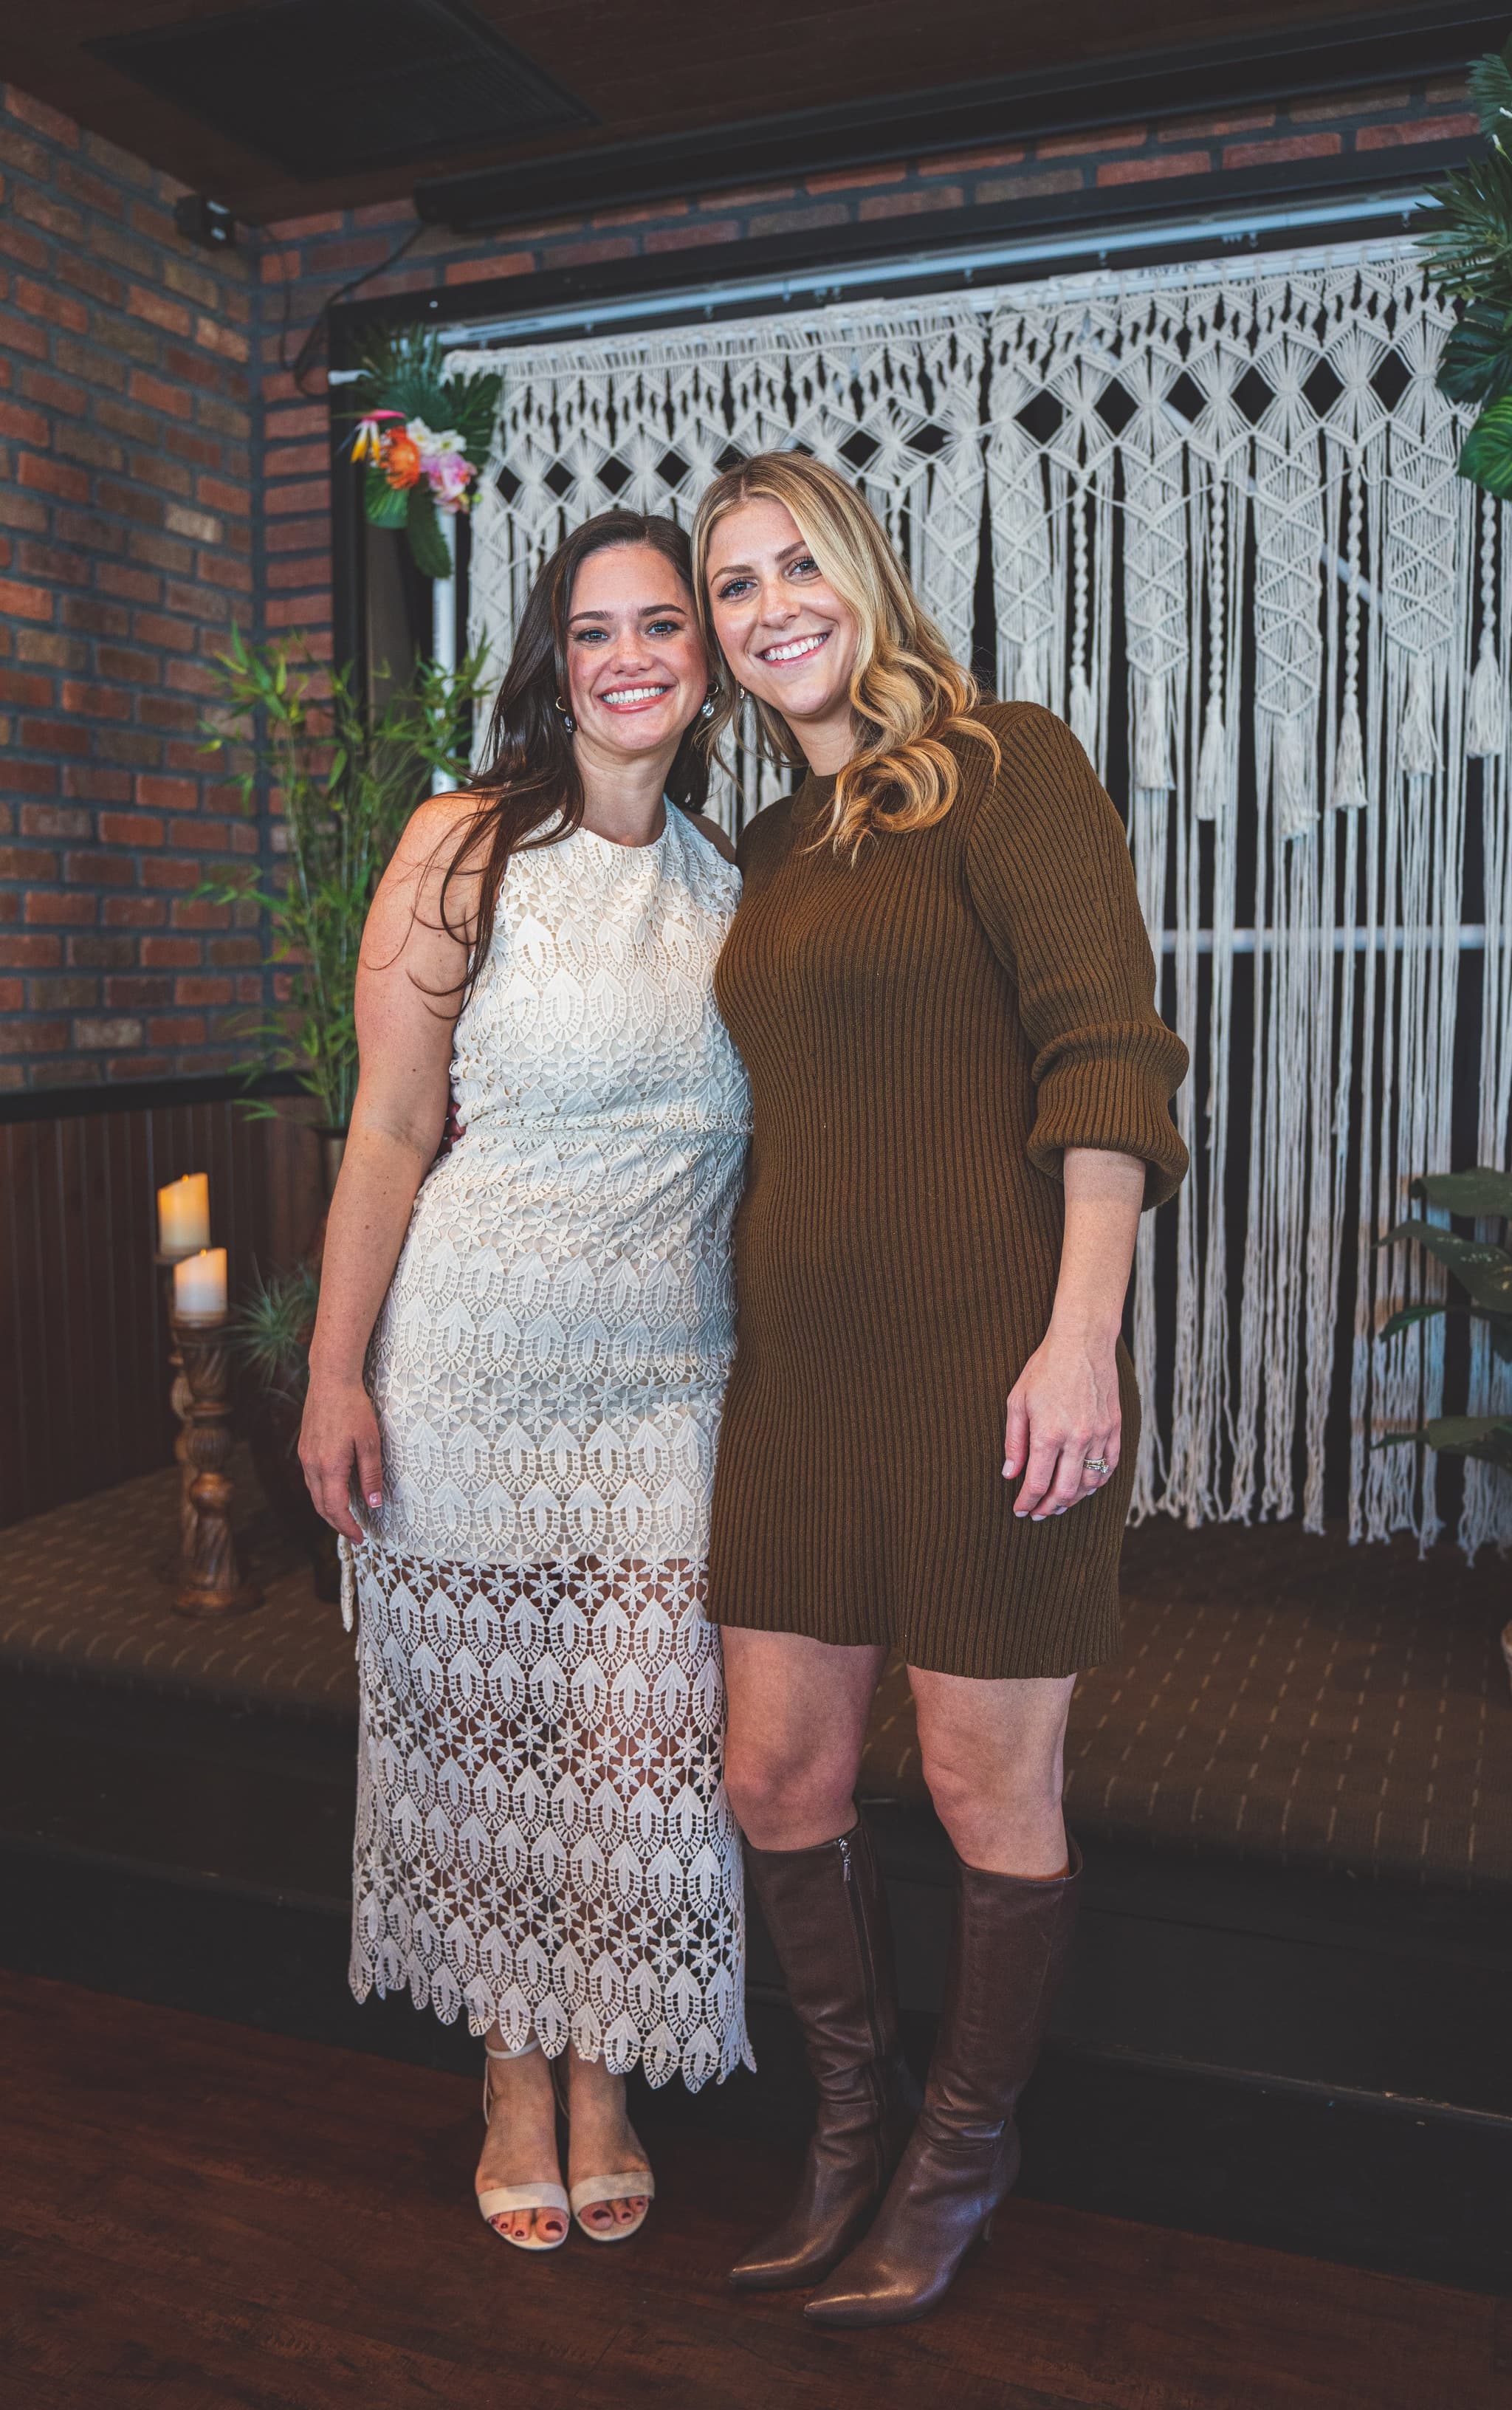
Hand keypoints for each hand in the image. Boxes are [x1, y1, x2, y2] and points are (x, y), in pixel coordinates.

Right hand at [299, 1373, 382, 1541]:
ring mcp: (305, 1457)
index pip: (336, 1509)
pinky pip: (311, 1480)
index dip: (348, 1527)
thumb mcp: (370, 1442)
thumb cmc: (354, 1409)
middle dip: (338, 1524)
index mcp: (329, 1467)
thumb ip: (371, 1475)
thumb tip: (374, 1503)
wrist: (331, 1381)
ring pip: (314, 1494)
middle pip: (321, 1507)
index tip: (360, 1538)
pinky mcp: (305, 1448)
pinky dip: (323, 1494)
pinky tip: (335, 1492)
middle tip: (355, 1534)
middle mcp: (312, 1465)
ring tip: (346, 1518)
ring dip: (329, 1510)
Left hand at [1003, 1329, 1119, 1519]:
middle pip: (1064, 1492)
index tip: (1020, 1510)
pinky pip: (1109, 1467)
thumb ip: (1014, 1442)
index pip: (1036, 1483)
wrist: (1082, 1342)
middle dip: (1048, 1508)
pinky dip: (1097, 1483)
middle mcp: (1076, 1439)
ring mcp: (1099, 1435)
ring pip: (1089, 1484)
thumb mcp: (1017, 1402)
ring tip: (1060, 1503)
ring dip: (1073, 1499)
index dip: (1026, 1502)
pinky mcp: (1115, 1428)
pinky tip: (1085, 1487)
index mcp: (1048, 1434)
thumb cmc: (1044, 1368)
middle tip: (1038, 1513)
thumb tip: (1010, 1475)